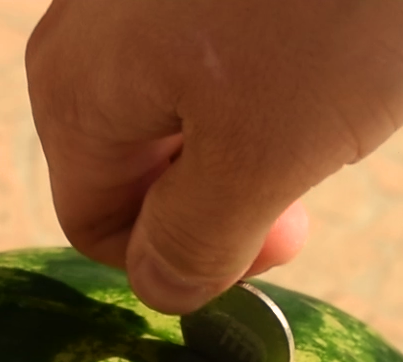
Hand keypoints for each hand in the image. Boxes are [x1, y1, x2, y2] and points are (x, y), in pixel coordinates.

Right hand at [26, 0, 402, 312]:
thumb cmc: (326, 1)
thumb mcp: (265, 157)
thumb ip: (199, 245)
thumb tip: (162, 292)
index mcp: (76, 95)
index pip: (97, 231)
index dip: (187, 262)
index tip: (282, 237)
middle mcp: (81, 34)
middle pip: (133, 164)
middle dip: (220, 194)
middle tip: (310, 181)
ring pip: (175, 104)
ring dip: (247, 131)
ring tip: (324, 94)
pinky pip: (206, 43)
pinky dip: (263, 66)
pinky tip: (322, 39)